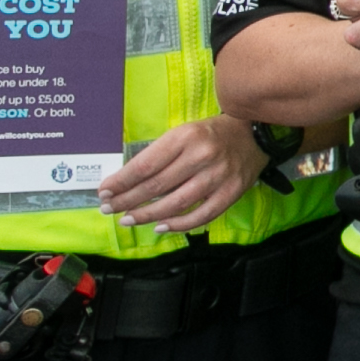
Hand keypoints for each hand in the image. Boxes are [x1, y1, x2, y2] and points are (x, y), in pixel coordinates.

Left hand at [98, 114, 267, 233]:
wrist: (255, 135)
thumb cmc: (212, 134)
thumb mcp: (183, 133)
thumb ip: (160, 155)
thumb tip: (128, 181)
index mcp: (185, 137)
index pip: (145, 164)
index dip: (121, 181)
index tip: (104, 191)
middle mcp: (201, 156)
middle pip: (156, 186)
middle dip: (127, 200)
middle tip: (108, 209)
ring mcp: (218, 176)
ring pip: (176, 203)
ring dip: (147, 215)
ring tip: (127, 220)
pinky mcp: (231, 192)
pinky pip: (201, 215)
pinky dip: (179, 224)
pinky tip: (160, 227)